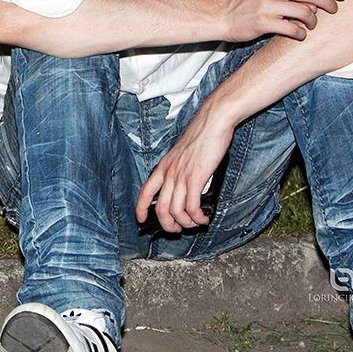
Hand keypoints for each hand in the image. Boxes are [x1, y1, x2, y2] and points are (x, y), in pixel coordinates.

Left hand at [135, 105, 232, 232]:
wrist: (212, 122)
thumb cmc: (201, 136)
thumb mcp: (182, 154)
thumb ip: (179, 169)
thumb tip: (183, 186)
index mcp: (163, 166)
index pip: (145, 191)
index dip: (140, 208)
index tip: (141, 220)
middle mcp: (169, 173)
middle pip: (160, 209)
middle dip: (168, 225)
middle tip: (178, 229)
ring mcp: (181, 176)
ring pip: (175, 211)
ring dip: (186, 223)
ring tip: (196, 223)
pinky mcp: (196, 178)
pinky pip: (192, 207)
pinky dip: (198, 217)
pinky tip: (204, 217)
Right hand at [221, 0, 340, 41]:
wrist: (220, 15)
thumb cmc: (246, 1)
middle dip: (327, 2)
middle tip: (333, 9)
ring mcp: (267, 5)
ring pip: (305, 12)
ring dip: (313, 21)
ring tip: (311, 24)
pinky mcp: (264, 22)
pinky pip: (293, 29)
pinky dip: (301, 33)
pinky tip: (299, 34)